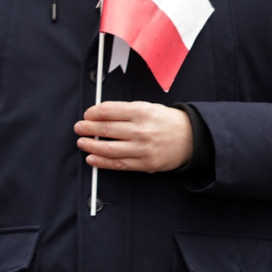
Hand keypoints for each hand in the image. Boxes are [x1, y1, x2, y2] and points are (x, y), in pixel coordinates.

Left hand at [74, 101, 192, 172]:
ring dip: (90, 146)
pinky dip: (101, 162)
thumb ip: (125, 110)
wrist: (192, 138)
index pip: (108, 111)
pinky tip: (91, 158)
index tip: (87, 115)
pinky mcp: (144, 164)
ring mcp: (142, 148)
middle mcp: (141, 130)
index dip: (92, 113)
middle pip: (105, 129)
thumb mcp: (148, 107)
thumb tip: (98, 114)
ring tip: (82, 143)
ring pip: (108, 149)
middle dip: (87, 128)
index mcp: (142, 112)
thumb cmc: (167, 121)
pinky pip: (118, 164)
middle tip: (79, 128)